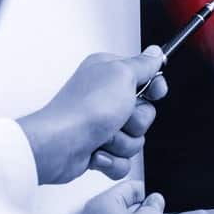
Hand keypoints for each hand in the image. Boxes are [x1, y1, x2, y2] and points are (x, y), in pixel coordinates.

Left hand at [17, 46, 168, 184]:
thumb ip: (143, 64)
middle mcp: (105, 97)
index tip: (153, 93)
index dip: (154, 88)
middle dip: (136, 122)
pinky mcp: (98, 148)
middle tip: (118, 116)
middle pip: (145, 113)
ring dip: (122, 142)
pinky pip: (124, 160)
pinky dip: (112, 160)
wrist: (58, 145)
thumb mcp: (122, 74)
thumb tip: (155, 53)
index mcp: (109, 73)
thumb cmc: (85, 109)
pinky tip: (97, 152)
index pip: (147, 78)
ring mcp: (102, 125)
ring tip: (103, 136)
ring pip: (136, 139)